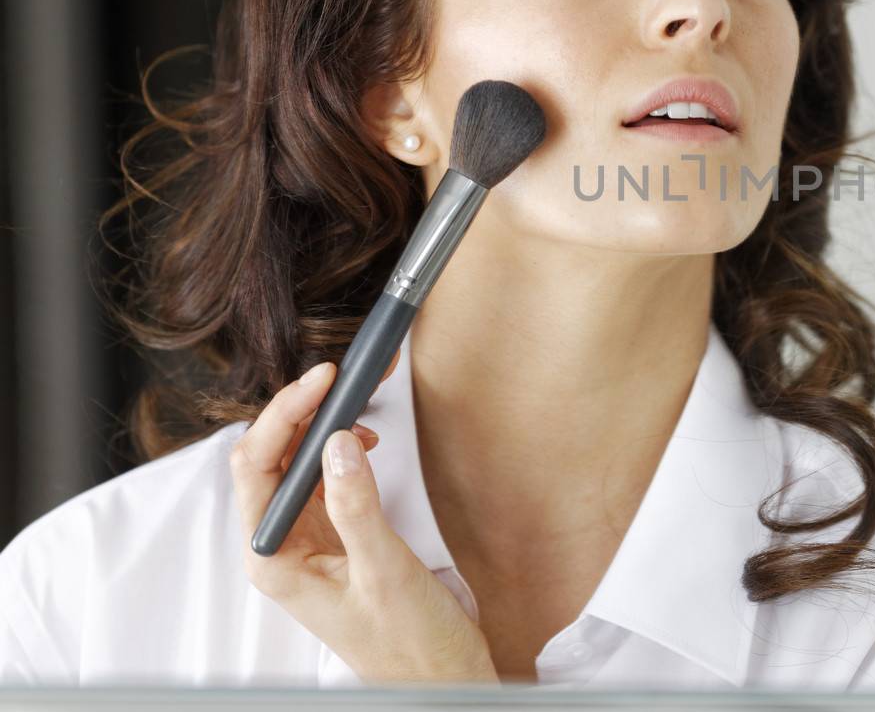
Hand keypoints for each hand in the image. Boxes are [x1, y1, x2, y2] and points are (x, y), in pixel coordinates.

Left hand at [230, 359, 498, 684]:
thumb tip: (337, 443)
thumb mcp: (385, 572)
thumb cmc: (409, 644)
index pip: (257, 468)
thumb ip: (357, 507)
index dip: (285, 415)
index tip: (324, 380)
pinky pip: (324, 478)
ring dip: (321, 422)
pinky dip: (340, 447)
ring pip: (297, 463)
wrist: (439, 679)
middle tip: (344, 372)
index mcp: (275, 561)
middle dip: (303, 409)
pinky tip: (365, 437)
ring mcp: (309, 542)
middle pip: (272, 457)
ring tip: (356, 394)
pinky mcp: (337, 537)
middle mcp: (282, 548)